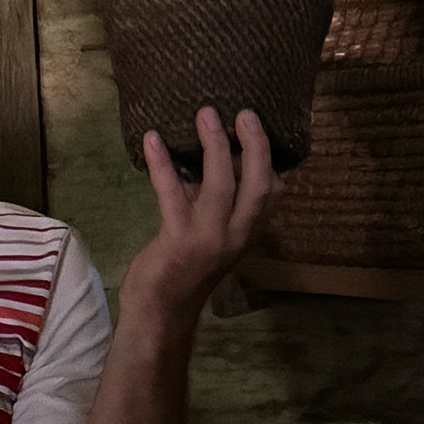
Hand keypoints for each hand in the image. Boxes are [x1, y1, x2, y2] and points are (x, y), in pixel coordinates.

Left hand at [119, 107, 278, 331]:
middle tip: (245, 113)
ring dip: (214, 147)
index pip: (272, 193)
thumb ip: (213, 199)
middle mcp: (236, 235)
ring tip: (206, 114)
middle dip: (256, 147)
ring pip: (222, 186)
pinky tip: (151, 139)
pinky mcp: (179, 239)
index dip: (270, 159)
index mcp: (245, 231)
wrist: (161, 310)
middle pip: (259, 186)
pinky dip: (162, 163)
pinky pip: (171, 193)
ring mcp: (209, 238)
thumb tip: (210, 154)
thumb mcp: (209, 231)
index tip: (258, 126)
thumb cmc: (183, 267)